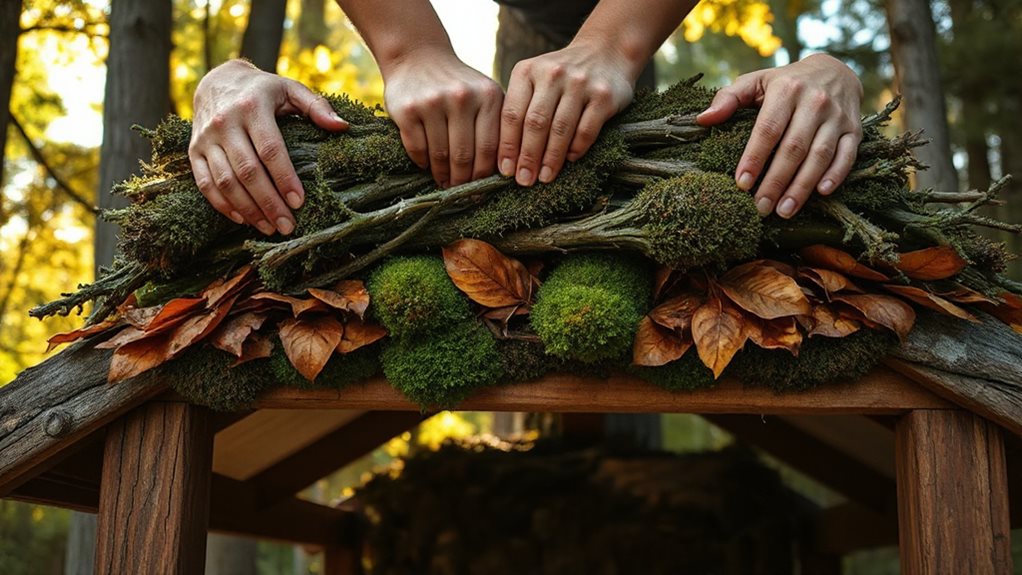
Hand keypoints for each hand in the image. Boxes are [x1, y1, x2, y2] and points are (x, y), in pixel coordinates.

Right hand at [189, 59, 347, 234]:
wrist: (216, 81)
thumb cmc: (262, 91)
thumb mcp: (290, 89)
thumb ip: (316, 106)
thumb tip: (342, 127)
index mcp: (252, 107)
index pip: (270, 149)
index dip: (284, 178)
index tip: (299, 202)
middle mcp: (225, 123)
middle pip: (248, 171)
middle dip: (268, 203)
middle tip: (287, 225)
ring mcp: (206, 138)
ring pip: (225, 181)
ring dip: (248, 209)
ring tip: (269, 228)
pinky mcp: (193, 151)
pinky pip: (205, 183)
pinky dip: (222, 205)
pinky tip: (243, 220)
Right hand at [382, 50, 503, 187]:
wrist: (418, 55)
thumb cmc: (457, 84)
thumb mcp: (484, 94)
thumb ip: (496, 126)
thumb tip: (502, 173)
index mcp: (488, 96)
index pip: (490, 148)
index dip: (484, 175)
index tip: (481, 190)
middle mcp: (461, 97)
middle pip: (464, 156)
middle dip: (463, 181)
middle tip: (461, 192)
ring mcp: (432, 102)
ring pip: (440, 155)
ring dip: (442, 175)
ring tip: (444, 182)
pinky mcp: (407, 109)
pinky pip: (417, 148)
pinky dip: (423, 163)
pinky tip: (427, 166)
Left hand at [499, 42, 635, 185]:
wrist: (606, 52)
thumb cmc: (561, 77)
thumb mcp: (534, 80)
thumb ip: (520, 109)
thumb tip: (505, 158)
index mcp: (527, 71)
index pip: (512, 114)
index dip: (508, 146)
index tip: (505, 171)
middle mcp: (552, 73)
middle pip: (535, 124)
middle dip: (528, 157)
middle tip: (524, 180)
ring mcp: (580, 83)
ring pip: (560, 129)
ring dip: (551, 158)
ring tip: (544, 178)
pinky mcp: (604, 96)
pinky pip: (586, 130)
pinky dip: (576, 149)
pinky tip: (569, 161)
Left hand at [697, 54, 862, 218]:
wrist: (835, 70)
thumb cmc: (786, 83)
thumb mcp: (757, 81)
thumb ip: (729, 98)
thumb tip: (702, 120)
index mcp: (786, 90)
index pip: (768, 129)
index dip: (755, 158)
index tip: (741, 184)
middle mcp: (814, 102)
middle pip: (793, 148)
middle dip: (776, 181)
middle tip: (760, 207)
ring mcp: (837, 116)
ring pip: (820, 155)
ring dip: (802, 186)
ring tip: (784, 211)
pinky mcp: (855, 129)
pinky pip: (847, 155)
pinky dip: (836, 175)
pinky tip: (821, 193)